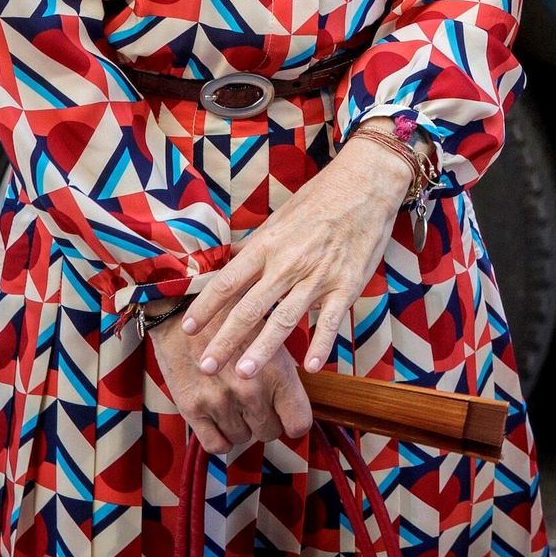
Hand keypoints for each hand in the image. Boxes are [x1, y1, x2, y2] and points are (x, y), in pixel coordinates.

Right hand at [150, 313, 311, 454]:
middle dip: (267, 422)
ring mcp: (221, 402)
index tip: (287, 416)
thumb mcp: (269, 336)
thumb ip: (282, 371)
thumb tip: (294, 402)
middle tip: (258, 404)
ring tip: (236, 403)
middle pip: (270, 433)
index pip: (299, 422)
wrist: (183, 306)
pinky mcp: (193, 408)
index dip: (294, 422)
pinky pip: (215, 445)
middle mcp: (251, 391)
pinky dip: (220, 438)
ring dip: (242, 426)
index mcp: (277, 371)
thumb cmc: (231, 318)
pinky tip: (220, 420)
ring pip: (243, 439)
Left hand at [182, 135, 414, 380]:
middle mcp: (289, 262)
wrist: (367, 182)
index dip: (205, 307)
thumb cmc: (323, 195)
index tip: (188, 328)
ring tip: (243, 374)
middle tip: (205, 366)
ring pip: (285, 319)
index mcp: (268, 244)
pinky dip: (321, 345)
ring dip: (262, 349)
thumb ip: (257, 243)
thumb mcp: (282, 214)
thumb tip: (229, 259)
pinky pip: (331, 320)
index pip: (228, 281)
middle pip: (249, 308)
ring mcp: (319, 276)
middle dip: (225, 340)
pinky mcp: (347, 285)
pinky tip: (309, 367)